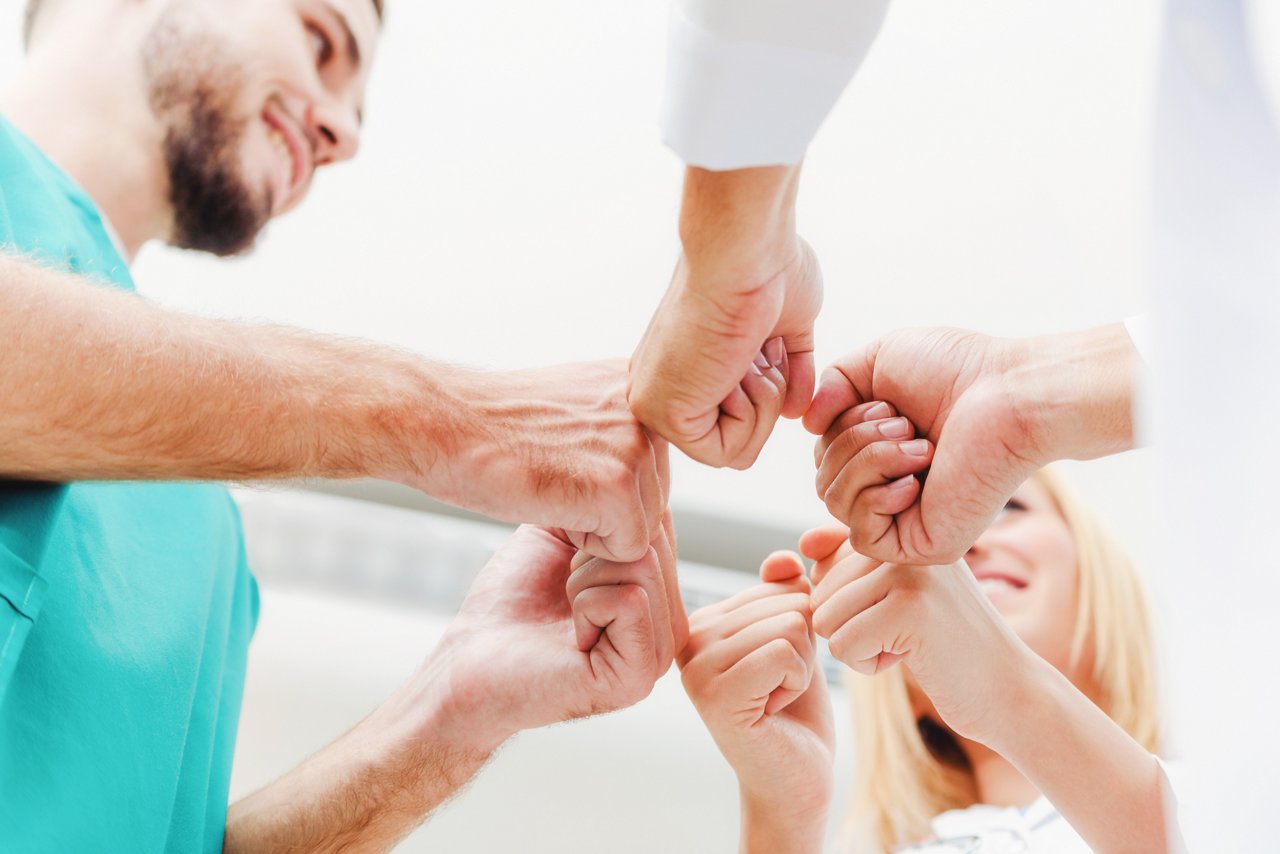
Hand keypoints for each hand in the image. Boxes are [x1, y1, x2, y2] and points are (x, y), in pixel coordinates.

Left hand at [417, 517, 686, 748]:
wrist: (470, 659)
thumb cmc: (510, 601)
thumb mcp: (567, 535)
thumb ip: (610, 507)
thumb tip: (643, 469)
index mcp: (660, 598)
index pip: (655, 523)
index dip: (599, 528)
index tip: (567, 568)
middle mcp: (670, 628)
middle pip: (651, 540)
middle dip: (591, 553)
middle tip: (562, 595)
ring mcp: (659, 655)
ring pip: (641, 563)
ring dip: (583, 579)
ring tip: (565, 613)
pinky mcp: (639, 675)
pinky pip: (629, 598)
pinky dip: (584, 603)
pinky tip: (570, 636)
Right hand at [419, 358, 668, 562]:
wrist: (441, 423)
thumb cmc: (495, 425)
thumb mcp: (575, 405)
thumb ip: (619, 424)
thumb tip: (647, 460)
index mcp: (644, 386)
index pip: (653, 467)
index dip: (604, 482)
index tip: (561, 458)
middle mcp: (651, 410)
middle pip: (655, 498)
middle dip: (606, 506)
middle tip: (552, 474)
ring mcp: (637, 447)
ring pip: (644, 525)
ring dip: (595, 524)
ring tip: (549, 484)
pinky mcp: (618, 488)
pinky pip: (626, 549)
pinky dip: (585, 543)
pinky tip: (548, 503)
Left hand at [629, 167, 821, 469]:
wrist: (747, 247)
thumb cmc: (769, 267)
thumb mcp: (787, 325)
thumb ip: (789, 370)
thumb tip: (795, 412)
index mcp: (684, 366)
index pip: (738, 419)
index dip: (773, 388)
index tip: (765, 341)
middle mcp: (663, 387)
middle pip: (739, 441)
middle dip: (770, 397)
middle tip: (758, 348)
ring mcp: (657, 403)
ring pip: (737, 452)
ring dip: (765, 403)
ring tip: (749, 354)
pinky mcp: (662, 414)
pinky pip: (728, 453)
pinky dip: (752, 414)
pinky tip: (737, 368)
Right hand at [678, 552, 833, 842]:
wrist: (796, 779)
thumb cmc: (796, 710)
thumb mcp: (794, 637)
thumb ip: (785, 592)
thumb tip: (784, 560)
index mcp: (703, 621)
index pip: (779, 584)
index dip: (800, 627)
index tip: (774, 669)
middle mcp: (690, 639)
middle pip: (786, 602)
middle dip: (804, 646)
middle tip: (778, 688)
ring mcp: (697, 668)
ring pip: (790, 625)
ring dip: (802, 667)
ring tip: (775, 697)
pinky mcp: (716, 696)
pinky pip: (786, 654)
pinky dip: (798, 681)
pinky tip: (774, 709)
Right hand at [804, 325, 1136, 563]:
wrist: (1010, 394)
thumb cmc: (957, 370)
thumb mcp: (875, 361)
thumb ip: (831, 385)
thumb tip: (807, 424)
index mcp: (883, 450)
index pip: (824, 455)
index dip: (839, 426)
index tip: (885, 402)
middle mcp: (892, 487)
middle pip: (823, 478)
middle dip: (853, 441)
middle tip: (904, 422)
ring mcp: (905, 519)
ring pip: (835, 502)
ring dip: (869, 460)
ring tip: (918, 443)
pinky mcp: (921, 545)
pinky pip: (861, 533)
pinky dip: (877, 496)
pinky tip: (917, 476)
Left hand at [805, 525, 1033, 745]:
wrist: (1010, 690)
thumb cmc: (945, 643)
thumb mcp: (896, 592)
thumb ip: (848, 563)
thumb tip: (803, 544)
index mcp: (901, 530)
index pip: (825, 558)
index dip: (848, 601)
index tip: (895, 609)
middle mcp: (904, 541)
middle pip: (819, 592)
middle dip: (851, 626)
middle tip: (907, 632)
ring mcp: (908, 571)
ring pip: (825, 618)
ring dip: (858, 646)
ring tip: (908, 642)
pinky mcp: (909, 610)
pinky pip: (842, 645)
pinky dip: (868, 665)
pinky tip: (910, 658)